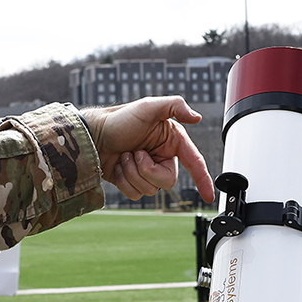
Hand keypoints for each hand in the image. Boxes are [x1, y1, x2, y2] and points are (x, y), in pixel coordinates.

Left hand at [88, 97, 214, 203]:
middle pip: (167, 181)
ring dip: (132, 173)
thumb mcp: (149, 106)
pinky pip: (135, 194)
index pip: (194, 162)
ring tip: (124, 156)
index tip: (208, 195)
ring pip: (150, 189)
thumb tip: (197, 117)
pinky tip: (118, 167)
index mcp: (171, 141)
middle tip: (135, 153)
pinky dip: (124, 182)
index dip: (203, 180)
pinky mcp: (132, 181)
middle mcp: (161, 157)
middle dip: (147, 170)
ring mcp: (146, 171)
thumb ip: (175, 106)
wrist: (93, 135)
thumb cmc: (119, 119)